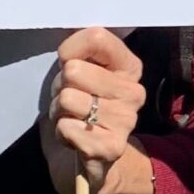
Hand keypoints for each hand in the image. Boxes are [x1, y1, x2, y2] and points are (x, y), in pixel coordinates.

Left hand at [41, 27, 156, 193]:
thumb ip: (78, 50)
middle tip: (70, 101)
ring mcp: (126, 121)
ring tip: (72, 119)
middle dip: (61, 87)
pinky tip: (75, 138)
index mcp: (129, 68)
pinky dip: (62, 133)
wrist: (90, 160)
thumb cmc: (80, 108)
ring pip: (67, 99)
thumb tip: (69, 33)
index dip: (70, 50)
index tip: (69, 65)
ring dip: (59, 112)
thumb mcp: (79, 72)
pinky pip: (68, 127)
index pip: (96, 38)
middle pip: (74, 70)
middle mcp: (134, 92)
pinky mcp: (111, 148)